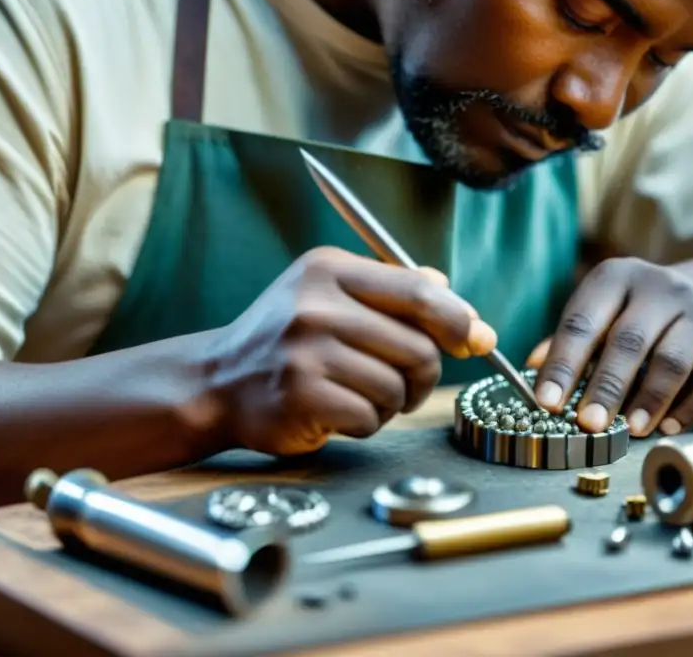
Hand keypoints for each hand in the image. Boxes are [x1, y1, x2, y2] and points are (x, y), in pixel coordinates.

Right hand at [207, 247, 496, 455]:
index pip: (419, 291)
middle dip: (424, 374)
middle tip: (404, 383)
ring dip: (392, 403)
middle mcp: (316, 303)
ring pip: (398, 386)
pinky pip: (371, 417)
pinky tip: (338, 412)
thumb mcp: (329, 295)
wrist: (217, 382)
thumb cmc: (286, 341)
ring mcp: (306, 349)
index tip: (474, 339)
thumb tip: (461, 306)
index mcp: (329, 270)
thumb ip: (393, 291)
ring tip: (360, 396)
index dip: (459, 320)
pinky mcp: (301, 394)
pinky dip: (366, 423)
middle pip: (419, 346)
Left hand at [528, 257, 692, 436]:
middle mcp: (660, 288)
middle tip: (588, 424)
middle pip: (628, 342)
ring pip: (672, 361)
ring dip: (648, 401)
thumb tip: (531, 370)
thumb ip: (569, 339)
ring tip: (629, 431)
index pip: (582, 322)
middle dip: (605, 387)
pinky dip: (691, 409)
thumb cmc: (641, 310)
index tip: (547, 402)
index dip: (563, 364)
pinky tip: (670, 427)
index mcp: (616, 277)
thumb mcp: (604, 309)